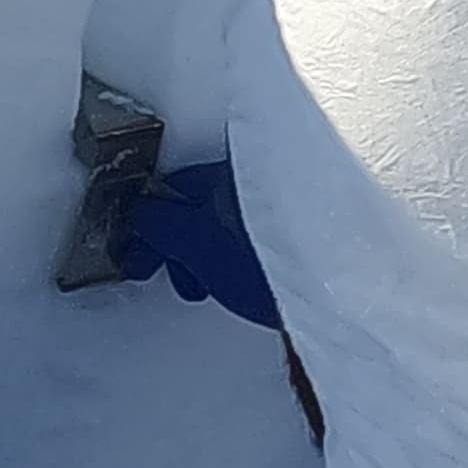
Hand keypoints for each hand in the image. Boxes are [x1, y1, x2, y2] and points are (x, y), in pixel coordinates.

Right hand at [107, 156, 277, 325]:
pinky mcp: (291, 230)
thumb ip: (159, 225)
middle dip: (173, 242)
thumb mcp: (195, 245)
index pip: (169, 188)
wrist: (330, 294)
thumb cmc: (265, 265)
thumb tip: (137, 214)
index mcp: (224, 173)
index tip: (138, 252)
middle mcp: (250, 179)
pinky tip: (230, 282)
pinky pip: (241, 237)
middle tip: (170, 274)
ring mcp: (273, 204)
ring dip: (200, 254)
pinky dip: (226, 257)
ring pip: (218, 222)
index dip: (147, 223)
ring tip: (202, 286)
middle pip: (193, 203)